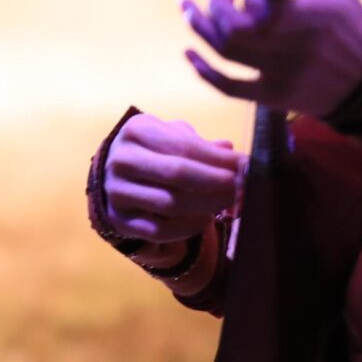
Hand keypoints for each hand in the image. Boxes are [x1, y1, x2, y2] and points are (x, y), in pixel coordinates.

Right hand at [102, 114, 241, 244]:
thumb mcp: (173, 138)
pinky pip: (159, 230)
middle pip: (178, 174)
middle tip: (243, 187)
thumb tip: (230, 149)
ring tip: (229, 202)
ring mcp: (116, 191)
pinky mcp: (119, 219)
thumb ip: (202, 145)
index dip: (220, 159)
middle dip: (217, 182)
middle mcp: (121, 160)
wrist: (114, 174)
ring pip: (170, 204)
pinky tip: (205, 219)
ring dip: (207, 205)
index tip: (246, 165)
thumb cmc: (154, 151)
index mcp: (136, 131)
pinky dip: (188, 228)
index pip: (185, 147)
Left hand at [183, 0, 361, 118]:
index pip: (256, 0)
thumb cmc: (352, 28)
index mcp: (300, 16)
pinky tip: (189, 52)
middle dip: (215, 8)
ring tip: (191, 12)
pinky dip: (203, 69)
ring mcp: (275, 73)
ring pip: (225, 52)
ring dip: (201, 29)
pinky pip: (227, 86)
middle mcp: (283, 45)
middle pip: (231, 27)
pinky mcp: (270, 95)